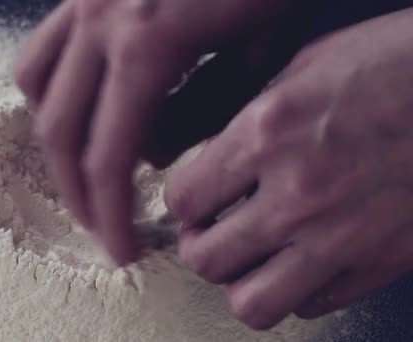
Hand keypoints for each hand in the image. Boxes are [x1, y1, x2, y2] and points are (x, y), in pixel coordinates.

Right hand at [14, 0, 312, 264]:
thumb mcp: (264, 42)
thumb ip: (206, 106)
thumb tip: (154, 151)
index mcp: (145, 44)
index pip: (109, 157)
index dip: (111, 215)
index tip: (122, 250)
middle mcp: (99, 20)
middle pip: (61, 133)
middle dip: (78, 193)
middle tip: (100, 227)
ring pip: (38, 90)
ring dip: (57, 143)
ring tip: (85, 173)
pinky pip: (41, 46)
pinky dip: (48, 88)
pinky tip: (76, 107)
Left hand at [166, 8, 412, 328]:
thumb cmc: (395, 64)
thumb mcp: (306, 66)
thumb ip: (252, 117)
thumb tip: (218, 155)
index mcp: (268, 136)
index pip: (185, 199)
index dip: (183, 201)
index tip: (193, 199)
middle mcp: (298, 195)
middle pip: (207, 259)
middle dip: (199, 246)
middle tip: (209, 233)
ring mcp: (340, 238)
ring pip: (254, 303)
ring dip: (240, 283)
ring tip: (247, 260)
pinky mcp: (380, 265)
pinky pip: (313, 307)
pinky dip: (296, 292)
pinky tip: (299, 264)